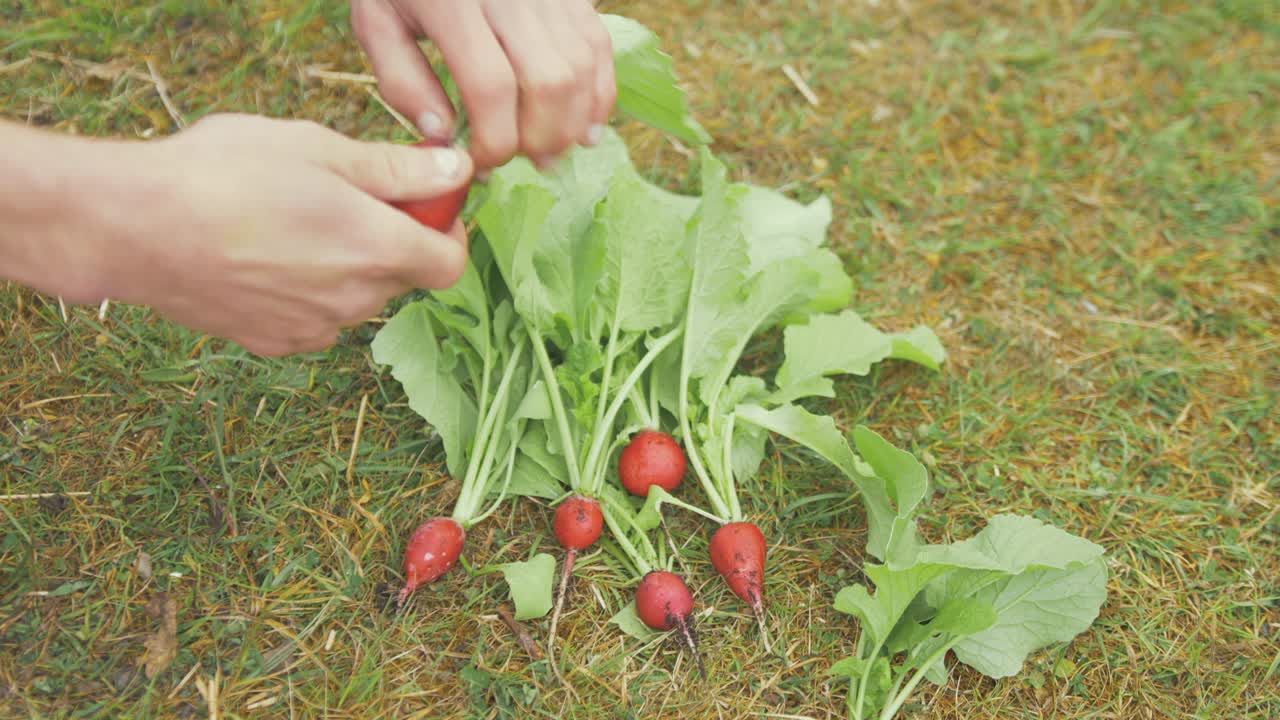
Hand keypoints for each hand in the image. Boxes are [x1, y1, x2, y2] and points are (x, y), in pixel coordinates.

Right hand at [103, 114, 472, 356]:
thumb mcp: (320, 149)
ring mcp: (315, 328)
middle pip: (403, 277)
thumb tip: (457, 172)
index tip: (423, 204)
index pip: (451, 263)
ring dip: (346, 266)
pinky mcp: (274, 343)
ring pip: (357, 298)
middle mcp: (355, 300)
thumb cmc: (223, 175)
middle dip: (391, 241)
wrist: (134, 228)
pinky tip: (264, 258)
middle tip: (342, 197)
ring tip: (290, 222)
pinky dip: (307, 292)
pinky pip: (315, 318)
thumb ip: (397, 171)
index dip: (446, 231)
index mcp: (377, 248)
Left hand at [350, 0, 615, 170]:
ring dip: (572, 125)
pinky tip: (584, 127)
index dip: (494, 141)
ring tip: (551, 152)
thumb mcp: (377, 22)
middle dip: (540, 138)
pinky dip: (599, 95)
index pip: (490, 88)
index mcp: (452, 3)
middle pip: (547, 82)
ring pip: (579, 69)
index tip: (482, 163)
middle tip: (522, 160)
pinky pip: (598, 48)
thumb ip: (402, 81)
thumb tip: (445, 136)